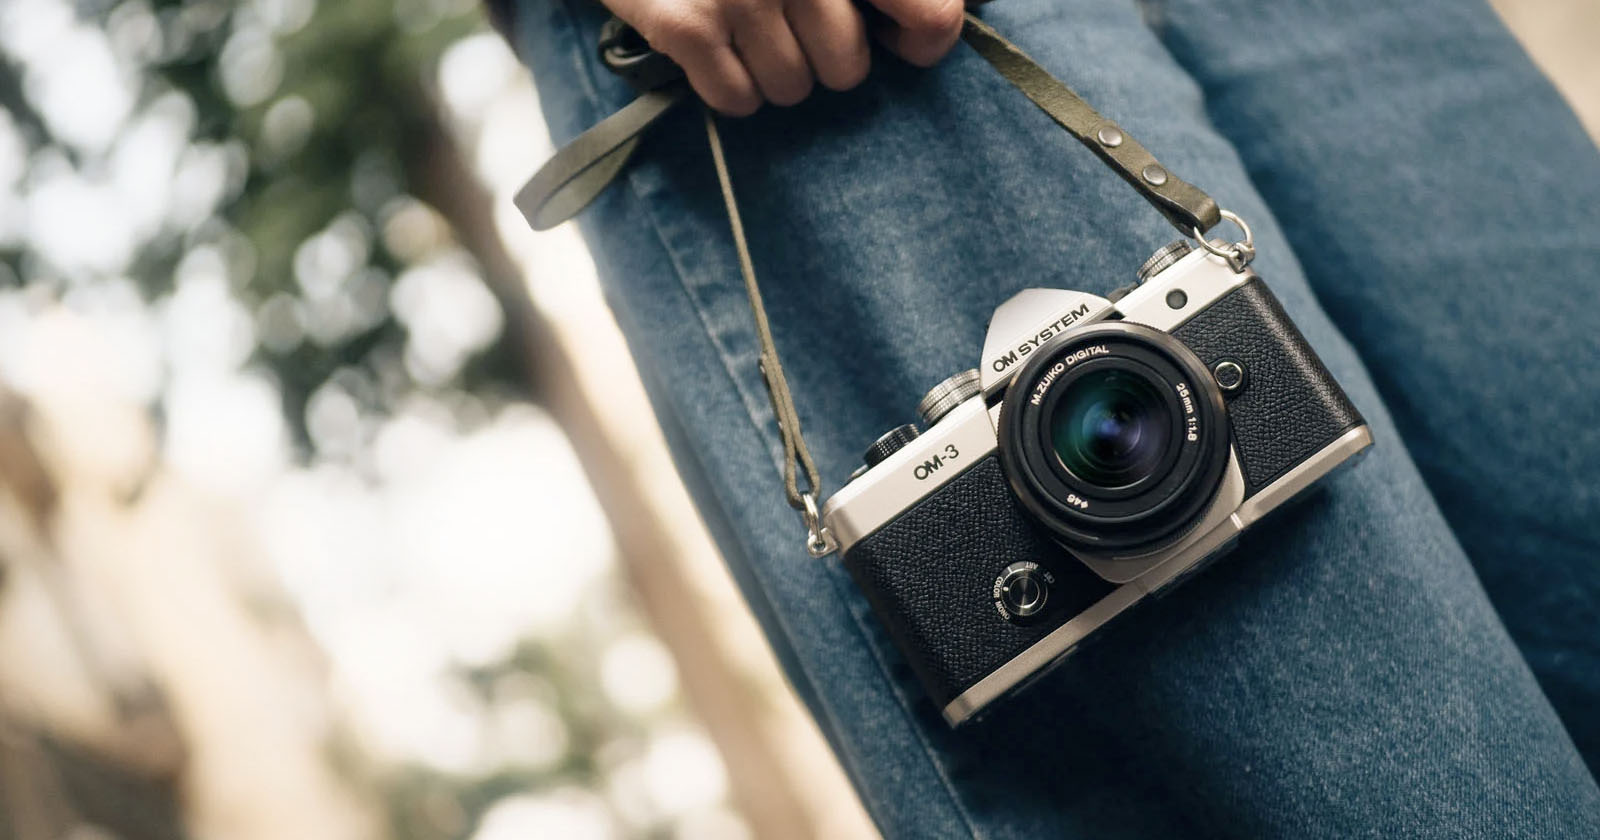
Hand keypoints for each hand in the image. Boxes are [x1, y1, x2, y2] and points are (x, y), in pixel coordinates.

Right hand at [604, 0, 964, 114]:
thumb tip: (945, 21)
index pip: (931, 17)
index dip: (920, 39)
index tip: (893, 33)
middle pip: (848, 71)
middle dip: (823, 56)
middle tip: (791, 21)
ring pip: (792, 90)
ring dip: (773, 72)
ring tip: (748, 27)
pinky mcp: (686, 25)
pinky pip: (738, 101)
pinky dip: (728, 86)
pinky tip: (716, 44)